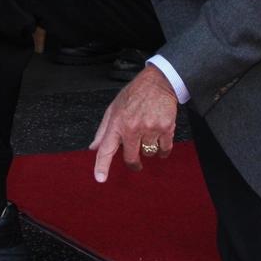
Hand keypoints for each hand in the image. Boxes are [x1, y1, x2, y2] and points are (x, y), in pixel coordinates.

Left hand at [89, 65, 178, 182]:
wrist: (159, 81)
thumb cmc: (134, 94)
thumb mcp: (113, 108)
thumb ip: (103, 130)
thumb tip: (94, 148)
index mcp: (117, 122)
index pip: (106, 148)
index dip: (102, 166)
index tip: (100, 179)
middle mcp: (132, 127)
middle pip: (130, 157)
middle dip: (132, 162)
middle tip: (135, 162)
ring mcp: (150, 128)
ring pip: (148, 153)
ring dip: (148, 149)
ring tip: (149, 136)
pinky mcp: (166, 128)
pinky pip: (164, 149)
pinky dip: (162, 150)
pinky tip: (161, 143)